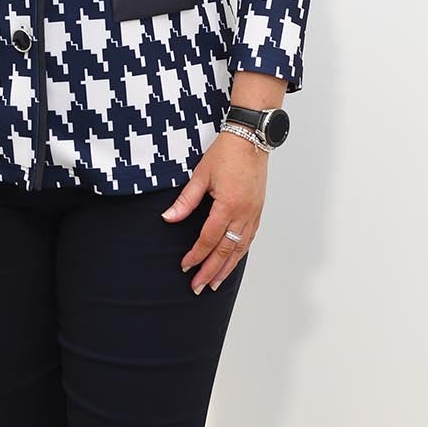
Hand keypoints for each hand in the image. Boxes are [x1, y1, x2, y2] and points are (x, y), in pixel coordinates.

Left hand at [160, 133, 266, 291]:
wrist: (251, 139)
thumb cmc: (226, 153)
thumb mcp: (200, 175)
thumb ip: (185, 200)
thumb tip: (169, 218)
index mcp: (228, 206)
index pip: (209, 239)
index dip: (196, 255)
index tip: (185, 267)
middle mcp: (244, 213)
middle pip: (226, 250)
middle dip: (211, 271)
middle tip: (199, 287)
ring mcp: (253, 213)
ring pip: (240, 248)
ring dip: (227, 268)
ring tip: (215, 283)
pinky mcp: (258, 210)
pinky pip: (249, 238)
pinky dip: (240, 253)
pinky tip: (232, 261)